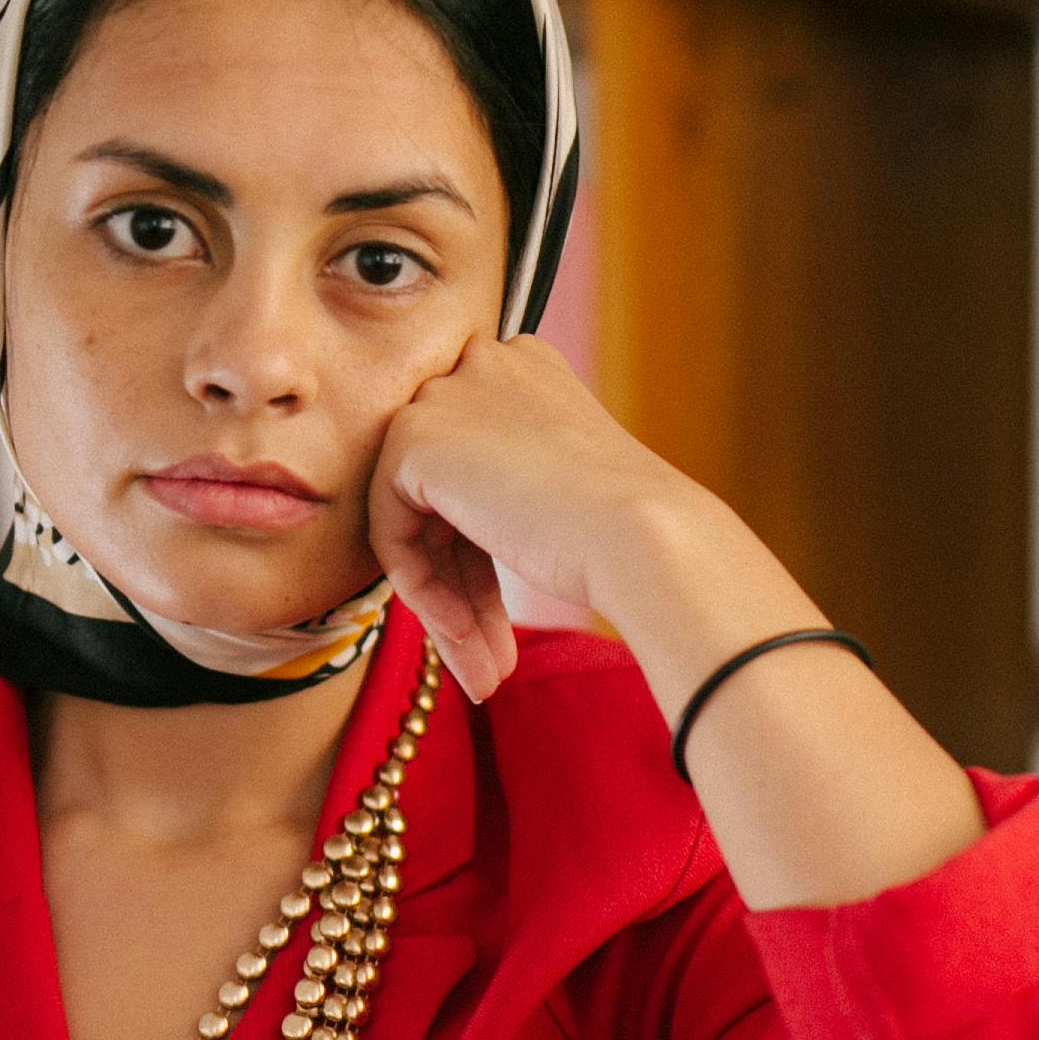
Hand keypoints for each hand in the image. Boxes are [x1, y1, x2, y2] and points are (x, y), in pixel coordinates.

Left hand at [366, 337, 693, 703]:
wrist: (646, 536)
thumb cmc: (630, 529)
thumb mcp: (562, 493)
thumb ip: (505, 492)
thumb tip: (445, 548)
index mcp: (527, 370)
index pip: (477, 467)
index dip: (482, 553)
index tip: (503, 616)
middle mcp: (482, 366)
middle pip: (443, 495)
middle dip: (463, 587)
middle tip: (490, 658)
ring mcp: (445, 396)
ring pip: (414, 519)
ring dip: (447, 604)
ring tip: (483, 673)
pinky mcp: (414, 437)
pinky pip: (391, 529)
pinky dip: (423, 589)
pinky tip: (465, 634)